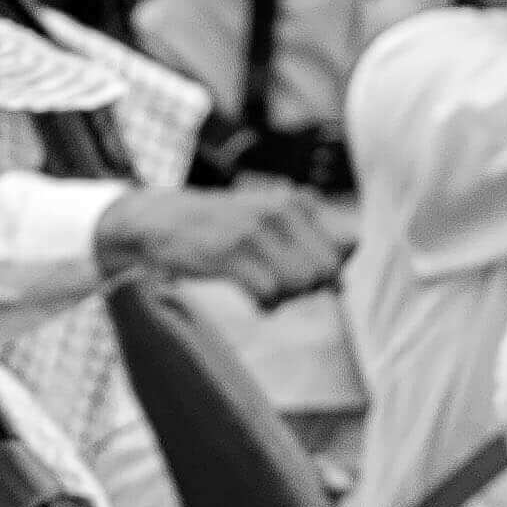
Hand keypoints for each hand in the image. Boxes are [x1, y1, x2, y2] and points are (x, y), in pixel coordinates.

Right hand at [94, 182, 346, 301]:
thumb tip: (347, 273)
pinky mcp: (229, 255)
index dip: (332, 269)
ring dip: (286, 297)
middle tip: (282, 286)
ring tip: (267, 292)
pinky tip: (254, 299)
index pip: (347, 245)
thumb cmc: (219, 226)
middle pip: (325, 270)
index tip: (308, 275)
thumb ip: (311, 236)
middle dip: (309, 287)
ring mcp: (254, 233)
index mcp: (296, 202)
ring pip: (301, 283)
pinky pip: (269, 293)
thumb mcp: (268, 217)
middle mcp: (280, 212)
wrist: (158, 221)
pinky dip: (265, 304)